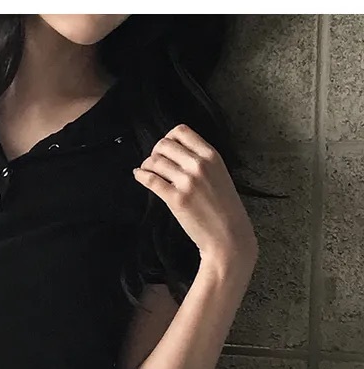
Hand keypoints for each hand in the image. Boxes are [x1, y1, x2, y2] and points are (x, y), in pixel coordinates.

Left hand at [133, 128, 257, 294]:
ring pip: (155, 161)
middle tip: (155, 163)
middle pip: (164, 144)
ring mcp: (187, 182)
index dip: (169, 138)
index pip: (182, 131)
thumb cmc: (225, 209)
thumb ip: (202, 162)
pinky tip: (139, 176)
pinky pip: (150, 179)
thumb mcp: (220, 175)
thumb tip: (176, 154)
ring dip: (147, 165)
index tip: (166, 149)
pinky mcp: (176, 199)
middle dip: (155, 152)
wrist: (229, 237)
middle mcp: (199, 165)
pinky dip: (141, 175)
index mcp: (211, 156)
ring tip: (147, 171)